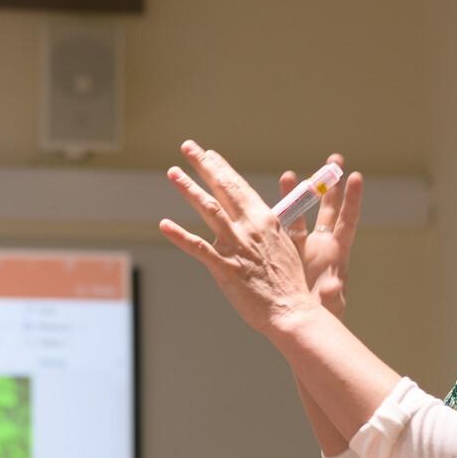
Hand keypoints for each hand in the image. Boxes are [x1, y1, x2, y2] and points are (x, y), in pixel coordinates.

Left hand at [158, 140, 323, 338]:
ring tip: (173, 172)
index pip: (240, 186)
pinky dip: (180, 235)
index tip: (210, 153)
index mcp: (266, 220)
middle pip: (224, 188)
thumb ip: (269, 229)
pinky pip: (198, 248)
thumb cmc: (289, 283)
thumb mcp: (285, 246)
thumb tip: (263, 219)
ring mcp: (236, 246)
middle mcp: (250, 227)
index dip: (222, 168)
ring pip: (209, 210)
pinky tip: (164, 224)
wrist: (292, 310)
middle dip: (204, 165)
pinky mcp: (225, 268)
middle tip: (188, 147)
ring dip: (189, 189)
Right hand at [278, 153, 362, 318]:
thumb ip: (332, 297)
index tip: (356, 177)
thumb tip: (335, 287)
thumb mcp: (329, 308)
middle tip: (334, 159)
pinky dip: (272, 216)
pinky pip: (277, 230)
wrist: (298, 323)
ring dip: (295, 195)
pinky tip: (262, 202)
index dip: (352, 200)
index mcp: (336, 253)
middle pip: (327, 209)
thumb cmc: (320, 317)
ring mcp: (300, 246)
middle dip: (330, 184)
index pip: (347, 221)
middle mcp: (320, 244)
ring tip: (289, 176)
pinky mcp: (282, 253)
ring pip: (299, 215)